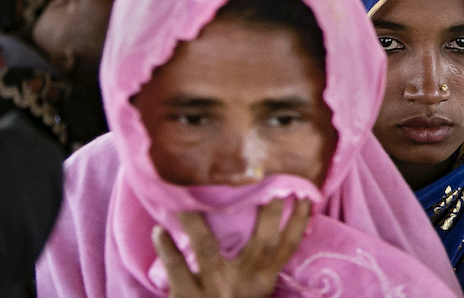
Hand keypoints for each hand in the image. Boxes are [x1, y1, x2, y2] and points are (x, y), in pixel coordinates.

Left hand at [153, 199, 312, 297]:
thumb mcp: (254, 294)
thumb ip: (259, 270)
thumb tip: (269, 232)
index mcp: (262, 282)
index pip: (287, 248)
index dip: (299, 222)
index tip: (305, 195)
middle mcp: (244, 282)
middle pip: (260, 241)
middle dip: (268, 210)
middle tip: (266, 178)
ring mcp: (214, 289)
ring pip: (207, 247)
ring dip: (196, 221)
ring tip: (187, 198)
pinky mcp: (186, 297)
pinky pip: (176, 268)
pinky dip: (166, 249)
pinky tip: (158, 231)